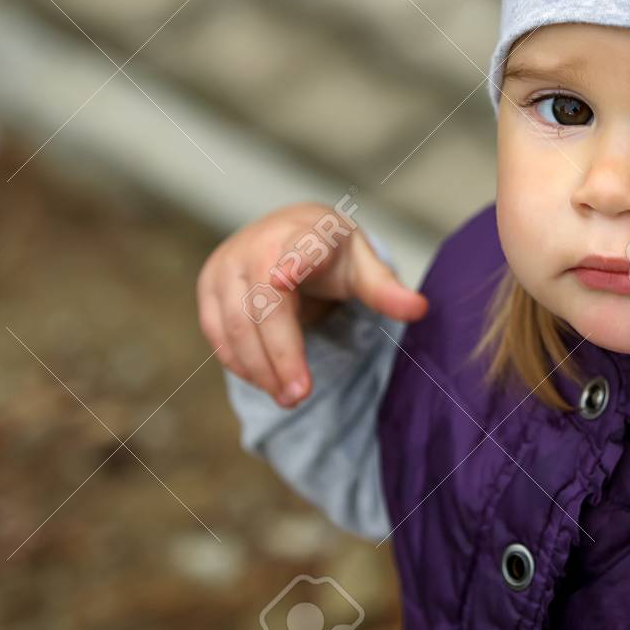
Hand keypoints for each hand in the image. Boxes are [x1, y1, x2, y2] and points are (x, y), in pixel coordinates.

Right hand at [196, 201, 427, 406]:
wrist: (285, 235)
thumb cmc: (329, 254)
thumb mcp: (362, 265)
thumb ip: (386, 289)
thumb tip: (420, 309)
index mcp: (306, 231)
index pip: (299, 246)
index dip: (293, 260)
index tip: (285, 277)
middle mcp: (259, 243)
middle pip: (264, 304)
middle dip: (281, 353)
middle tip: (300, 394)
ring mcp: (227, 264)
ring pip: (234, 324)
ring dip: (259, 367)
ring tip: (289, 397)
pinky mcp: (209, 286)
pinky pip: (216, 332)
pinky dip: (240, 362)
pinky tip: (266, 381)